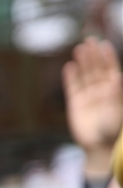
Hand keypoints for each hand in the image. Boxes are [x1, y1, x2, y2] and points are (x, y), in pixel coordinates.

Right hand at [62, 37, 122, 177]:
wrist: (98, 147)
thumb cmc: (112, 130)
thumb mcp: (116, 111)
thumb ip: (116, 95)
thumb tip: (117, 77)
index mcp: (114, 89)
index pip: (111, 69)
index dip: (108, 57)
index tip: (103, 45)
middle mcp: (102, 90)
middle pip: (97, 69)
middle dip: (93, 55)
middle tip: (89, 41)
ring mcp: (88, 96)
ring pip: (85, 75)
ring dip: (83, 62)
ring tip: (79, 50)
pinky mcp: (76, 103)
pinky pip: (73, 87)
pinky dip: (71, 77)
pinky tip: (69, 67)